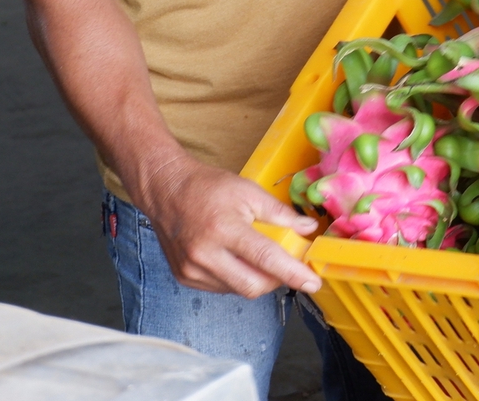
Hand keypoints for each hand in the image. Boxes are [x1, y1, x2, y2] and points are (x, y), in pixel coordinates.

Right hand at [134, 154, 321, 297]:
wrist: (165, 191)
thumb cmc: (208, 188)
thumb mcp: (249, 191)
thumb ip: (281, 213)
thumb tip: (308, 228)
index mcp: (224, 229)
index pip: (266, 258)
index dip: (293, 273)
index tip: (313, 282)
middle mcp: (205, 254)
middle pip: (252, 285)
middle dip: (277, 280)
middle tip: (288, 267)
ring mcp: (192, 269)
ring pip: (238, 290)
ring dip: (257, 279)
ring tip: (260, 258)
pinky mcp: (184, 278)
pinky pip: (222, 288)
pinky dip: (237, 279)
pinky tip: (238, 260)